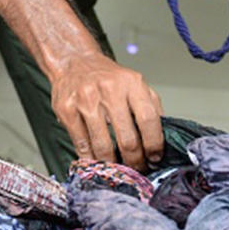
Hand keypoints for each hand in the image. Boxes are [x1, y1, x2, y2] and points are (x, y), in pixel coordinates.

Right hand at [50, 52, 163, 170]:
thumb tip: (162, 139)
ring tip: (118, 168)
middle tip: (137, 168)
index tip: (155, 157)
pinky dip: (91, 158)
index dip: (154, 144)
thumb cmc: (107, 77)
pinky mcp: (67, 110)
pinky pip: (82, 145)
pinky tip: (98, 161)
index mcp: (131, 83)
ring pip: (103, 147)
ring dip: (113, 164)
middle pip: (128, 139)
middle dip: (135, 161)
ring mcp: (86, 100)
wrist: (74, 61)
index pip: (148, 120)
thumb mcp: (135, 84)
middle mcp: (109, 90)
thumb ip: (151, 107)